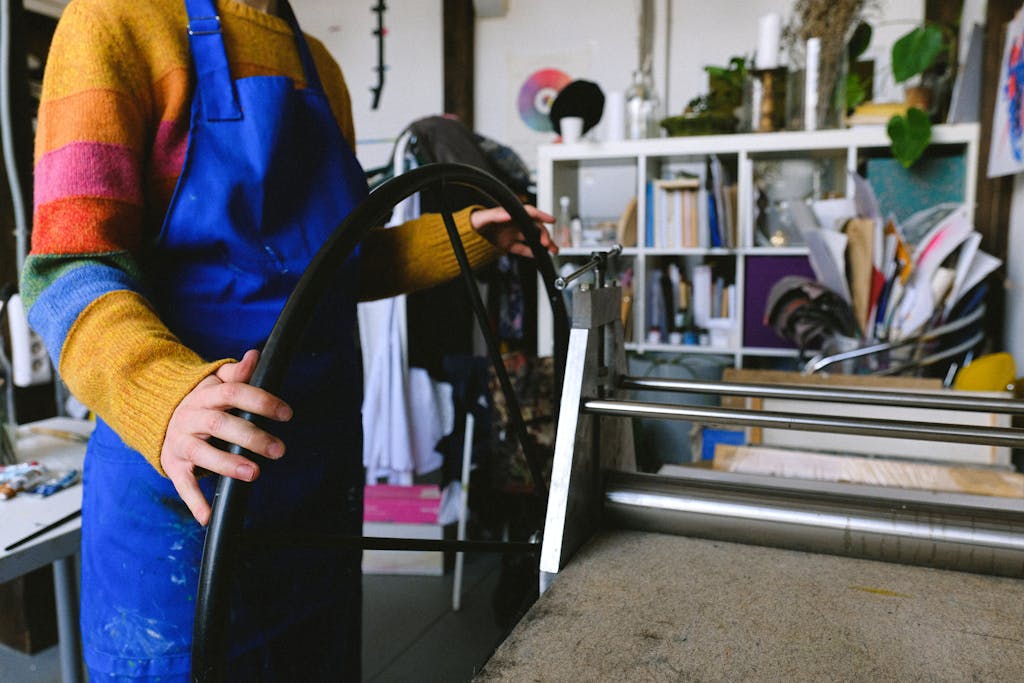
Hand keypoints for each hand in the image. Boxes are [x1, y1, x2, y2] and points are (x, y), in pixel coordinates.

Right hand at [160, 349, 291, 525]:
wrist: (154, 415)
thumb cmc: (199, 401)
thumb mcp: (214, 383)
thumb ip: (236, 373)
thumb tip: (256, 356)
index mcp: (205, 395)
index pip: (235, 393)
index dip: (261, 401)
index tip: (286, 414)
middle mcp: (191, 417)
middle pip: (221, 424)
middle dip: (252, 437)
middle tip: (279, 450)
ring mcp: (180, 442)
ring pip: (202, 453)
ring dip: (227, 464)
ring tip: (253, 474)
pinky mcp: (173, 465)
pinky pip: (183, 485)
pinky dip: (195, 502)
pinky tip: (209, 517)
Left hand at [470, 205, 557, 256]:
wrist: (468, 234)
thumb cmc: (475, 221)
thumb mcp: (484, 217)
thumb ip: (496, 215)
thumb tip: (507, 214)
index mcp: (511, 214)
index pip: (529, 213)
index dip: (541, 215)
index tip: (551, 220)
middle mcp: (514, 224)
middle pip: (534, 227)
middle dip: (544, 234)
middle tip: (547, 243)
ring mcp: (513, 234)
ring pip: (532, 239)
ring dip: (543, 244)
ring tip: (553, 250)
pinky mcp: (510, 245)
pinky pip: (523, 249)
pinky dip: (531, 253)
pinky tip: (539, 256)